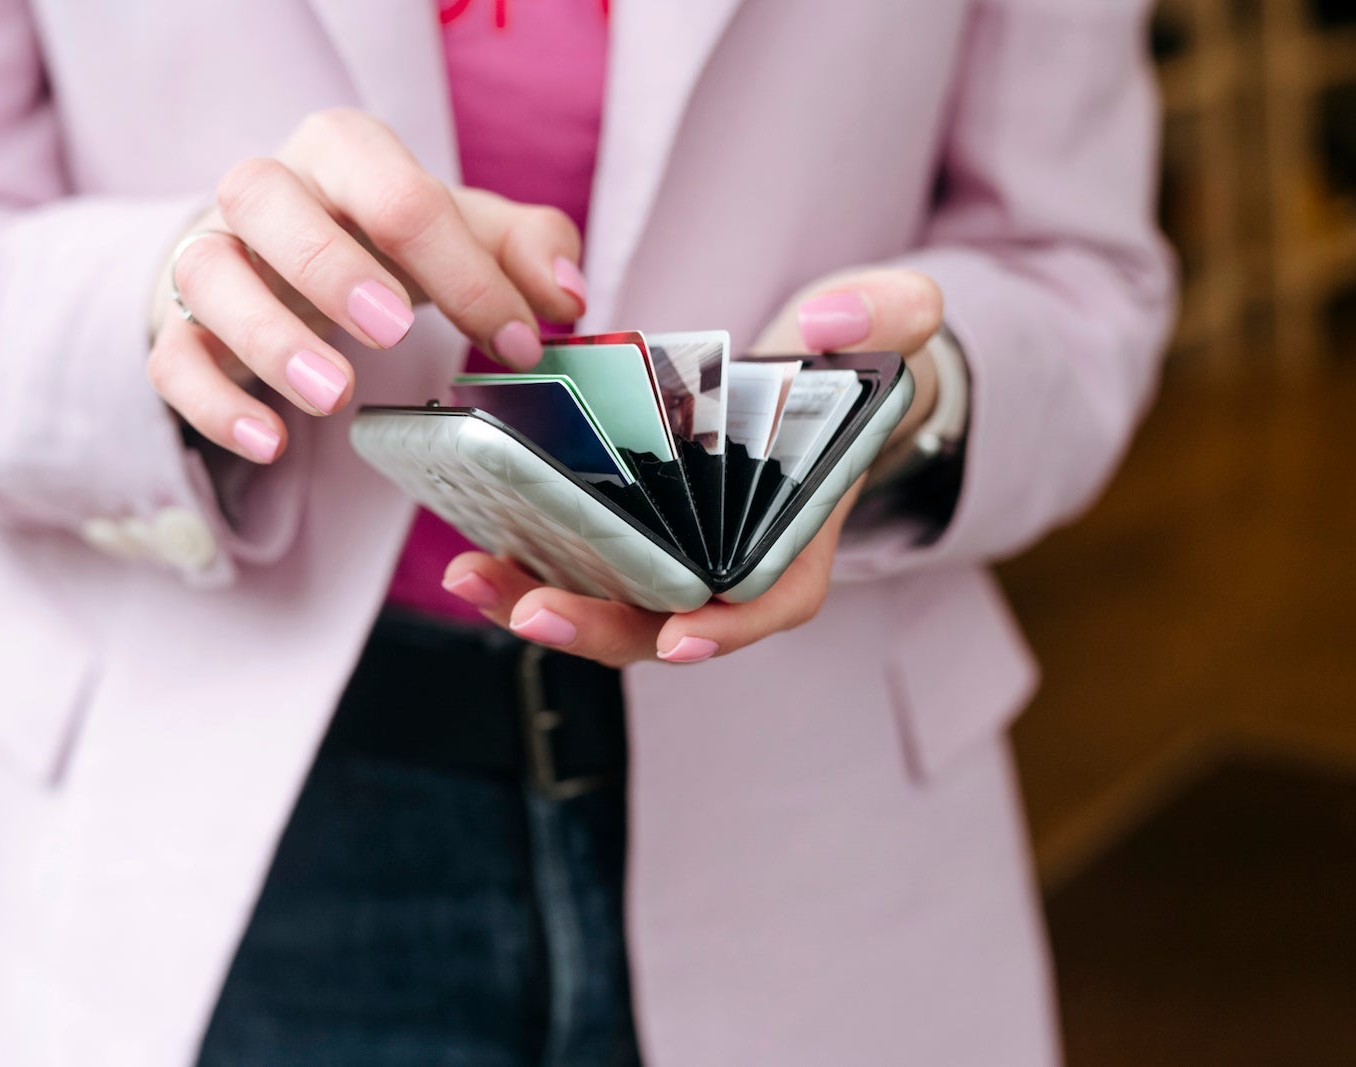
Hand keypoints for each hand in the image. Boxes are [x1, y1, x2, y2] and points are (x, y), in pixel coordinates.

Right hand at [147, 108, 588, 463]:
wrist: (284, 256)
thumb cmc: (384, 240)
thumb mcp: (466, 232)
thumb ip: (527, 249)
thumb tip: (565, 298)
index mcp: (343, 152)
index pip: (395, 193)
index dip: (463, 270)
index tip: (516, 342)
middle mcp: (265, 191)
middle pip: (267, 199)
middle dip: (330, 265)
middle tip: (393, 330)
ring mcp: (211, 256)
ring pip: (205, 274)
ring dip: (267, 335)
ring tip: (336, 397)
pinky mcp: (177, 327)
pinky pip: (170, 359)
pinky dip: (213, 404)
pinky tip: (269, 442)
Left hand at [442, 268, 944, 666]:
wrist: (798, 391)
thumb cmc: (835, 373)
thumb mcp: (878, 329)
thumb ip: (885, 313)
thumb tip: (836, 318)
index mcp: (795, 534)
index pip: (770, 599)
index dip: (729, 628)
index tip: (680, 638)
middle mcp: (727, 566)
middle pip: (663, 624)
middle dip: (596, 627)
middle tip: (532, 612)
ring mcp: (670, 563)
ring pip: (605, 609)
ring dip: (534, 604)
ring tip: (472, 575)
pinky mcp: (622, 544)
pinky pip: (573, 572)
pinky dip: (523, 568)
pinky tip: (471, 546)